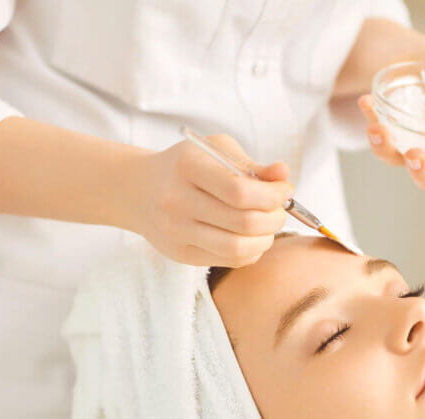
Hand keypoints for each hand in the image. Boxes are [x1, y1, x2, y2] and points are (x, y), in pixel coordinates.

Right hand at [126, 134, 292, 266]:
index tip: (285, 190)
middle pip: (243, 222)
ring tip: (268, 226)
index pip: (240, 191)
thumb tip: (284, 175)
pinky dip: (251, 251)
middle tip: (280, 210)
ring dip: (266, 239)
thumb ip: (252, 165)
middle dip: (275, 218)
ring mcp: (177, 232)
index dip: (273, 195)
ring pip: (238, 248)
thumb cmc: (187, 166)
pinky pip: (229, 260)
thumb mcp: (216, 151)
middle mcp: (178, 202)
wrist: (139, 190)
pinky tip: (252, 237)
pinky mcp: (181, 254)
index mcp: (188, 168)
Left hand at [358, 40, 424, 190]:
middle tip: (416, 154)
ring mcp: (407, 143)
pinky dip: (371, 119)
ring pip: (396, 161)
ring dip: (386, 148)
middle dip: (421, 172)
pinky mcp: (384, 132)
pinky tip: (367, 102)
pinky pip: (376, 134)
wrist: (414, 52)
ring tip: (379, 128)